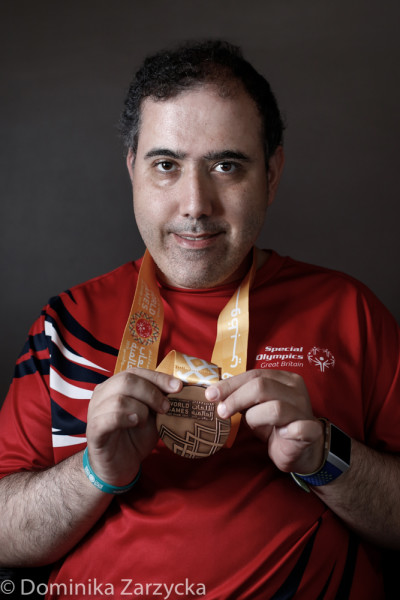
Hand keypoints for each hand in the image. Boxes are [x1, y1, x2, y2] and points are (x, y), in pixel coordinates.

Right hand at [86, 369, 181, 486]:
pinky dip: (126, 418)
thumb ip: (160, 401)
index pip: (136, 372)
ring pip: (118, 399)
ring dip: (141, 408)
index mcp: (116, 386)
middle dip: (151, 392)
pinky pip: (107, 418)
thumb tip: (178, 388)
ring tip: (147, 421)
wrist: (120, 467)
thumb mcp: (153, 415)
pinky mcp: (94, 432)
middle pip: (126, 380)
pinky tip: (135, 423)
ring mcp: (95, 412)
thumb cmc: (136, 437)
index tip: (178, 387)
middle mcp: (102, 394)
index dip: (158, 377)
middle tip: (165, 407)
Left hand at [205, 370, 323, 474]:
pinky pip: (298, 428)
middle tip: (221, 411)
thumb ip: (241, 396)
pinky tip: (280, 434)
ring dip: (254, 418)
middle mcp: (296, 390)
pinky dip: (287, 431)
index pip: (254, 375)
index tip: (211, 394)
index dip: (230, 384)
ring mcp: (304, 410)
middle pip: (261, 386)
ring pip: (275, 408)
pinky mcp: (311, 430)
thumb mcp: (255, 407)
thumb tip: (214, 392)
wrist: (300, 449)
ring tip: (250, 426)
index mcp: (283, 379)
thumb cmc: (274, 425)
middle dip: (236, 398)